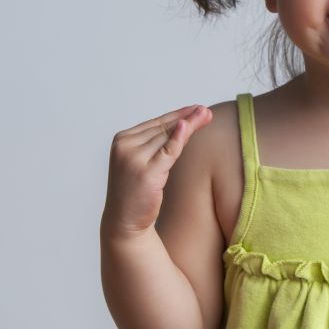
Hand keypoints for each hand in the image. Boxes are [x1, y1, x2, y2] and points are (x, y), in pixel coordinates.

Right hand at [101, 104, 212, 239]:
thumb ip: (161, 143)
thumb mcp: (147, 162)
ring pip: (167, 137)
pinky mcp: (145, 172)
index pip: (156, 123)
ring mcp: (133, 159)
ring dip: (189, 125)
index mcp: (122, 140)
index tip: (197, 108)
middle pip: (163, 128)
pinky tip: (188, 127)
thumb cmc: (137, 191)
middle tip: (206, 110)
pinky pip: (167, 152)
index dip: (178, 115)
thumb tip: (186, 124)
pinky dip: (179, 139)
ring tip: (206, 115)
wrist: (124, 221)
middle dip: (187, 118)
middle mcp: (125, 146)